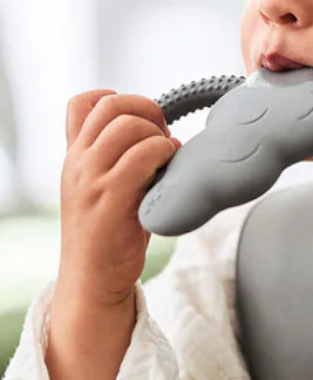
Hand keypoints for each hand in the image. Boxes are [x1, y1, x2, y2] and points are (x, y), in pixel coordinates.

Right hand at [59, 90, 180, 307]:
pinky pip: (143, 157)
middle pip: (112, 105)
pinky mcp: (111, 199)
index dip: (121, 99)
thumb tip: (162, 128)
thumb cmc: (111, 230)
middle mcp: (78, 163)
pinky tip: (169, 174)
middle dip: (148, 112)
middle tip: (163, 138)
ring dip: (158, 137)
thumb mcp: (104, 185)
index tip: (144, 123)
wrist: (92, 279)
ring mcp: (91, 180)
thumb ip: (120, 157)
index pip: (83, 102)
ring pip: (129, 127)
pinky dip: (165, 155)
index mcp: (75, 155)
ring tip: (166, 160)